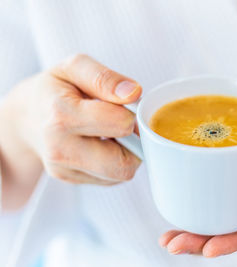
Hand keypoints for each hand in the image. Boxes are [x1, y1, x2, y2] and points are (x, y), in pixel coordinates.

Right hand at [1, 54, 141, 185]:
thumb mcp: (75, 68)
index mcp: (61, 116)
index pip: (120, 124)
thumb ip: (104, 77)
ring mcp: (64, 170)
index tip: (125, 105)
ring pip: (121, 174)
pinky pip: (112, 178)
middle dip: (136, 142)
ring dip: (128, 154)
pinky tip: (104, 144)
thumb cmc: (55, 88)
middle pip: (123, 163)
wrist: (25, 117)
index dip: (132, 113)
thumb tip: (134, 93)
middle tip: (125, 123)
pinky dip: (116, 162)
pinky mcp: (72, 180)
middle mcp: (60, 149)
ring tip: (114, 133)